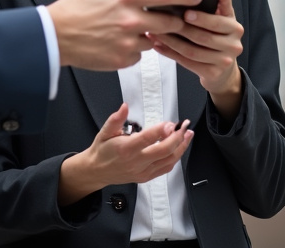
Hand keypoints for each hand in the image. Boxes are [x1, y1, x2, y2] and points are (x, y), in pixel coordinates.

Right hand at [48, 0, 201, 70]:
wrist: (55, 36)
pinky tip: (119, 44)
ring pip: (153, 41)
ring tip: (132, 32)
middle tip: (175, 20)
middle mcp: (131, 19)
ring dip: (149, 37)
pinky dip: (133, 51)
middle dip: (175, 22)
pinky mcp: (122, 59)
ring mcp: (128, 41)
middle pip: (169, 23)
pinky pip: (137, 55)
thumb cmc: (72, 11)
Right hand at [58, 103, 192, 205]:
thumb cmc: (102, 150)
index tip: (171, 123)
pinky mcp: (146, 177)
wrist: (96, 171)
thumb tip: (124, 106)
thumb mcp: (104, 131)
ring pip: (168, 160)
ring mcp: (142, 171)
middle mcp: (135, 161)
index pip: (147, 139)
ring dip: (181, 147)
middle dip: (177, 138)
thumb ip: (116, 119)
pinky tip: (179, 148)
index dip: (161, 131)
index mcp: (125, 149)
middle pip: (163, 151)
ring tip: (188, 135)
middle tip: (184, 126)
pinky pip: (165, 168)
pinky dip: (175, 158)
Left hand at [147, 0, 243, 118]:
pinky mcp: (212, 74)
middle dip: (180, 28)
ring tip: (154, 32)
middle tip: (161, 20)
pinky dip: (170, 53)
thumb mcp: (223, 17)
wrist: (223, 68)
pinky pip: (187, 62)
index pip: (217, 22)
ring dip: (170, 41)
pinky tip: (158, 46)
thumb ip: (221, 2)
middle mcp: (233, 46)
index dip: (201, 18)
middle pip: (202, 37)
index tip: (186, 13)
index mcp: (235, 28)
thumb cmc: (218, 35)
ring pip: (192, 51)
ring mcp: (223, 61)